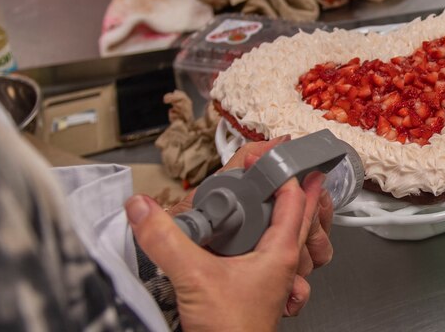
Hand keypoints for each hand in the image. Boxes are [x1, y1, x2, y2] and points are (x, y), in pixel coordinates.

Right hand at [126, 172, 307, 330]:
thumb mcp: (192, 277)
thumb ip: (165, 240)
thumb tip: (143, 209)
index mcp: (279, 254)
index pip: (293, 202)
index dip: (291, 174)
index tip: (287, 153)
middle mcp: (281, 266)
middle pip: (299, 219)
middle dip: (301, 191)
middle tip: (300, 168)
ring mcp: (272, 281)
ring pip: (290, 239)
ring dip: (292, 217)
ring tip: (288, 198)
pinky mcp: (258, 291)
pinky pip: (274, 258)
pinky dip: (272, 240)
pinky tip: (257, 240)